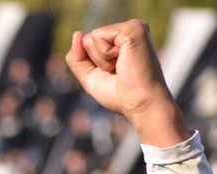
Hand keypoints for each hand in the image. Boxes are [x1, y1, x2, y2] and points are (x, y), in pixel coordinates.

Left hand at [65, 19, 187, 146]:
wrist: (139, 104)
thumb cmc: (120, 94)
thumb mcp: (90, 76)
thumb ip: (77, 57)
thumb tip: (77, 34)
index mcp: (122, 39)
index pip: (88, 44)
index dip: (93, 64)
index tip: (115, 73)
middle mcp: (128, 29)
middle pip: (87, 39)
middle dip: (96, 61)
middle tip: (119, 71)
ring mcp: (132, 26)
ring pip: (90, 38)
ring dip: (101, 60)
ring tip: (122, 66)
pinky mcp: (132, 28)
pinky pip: (97, 36)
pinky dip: (104, 55)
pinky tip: (123, 60)